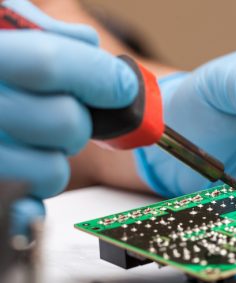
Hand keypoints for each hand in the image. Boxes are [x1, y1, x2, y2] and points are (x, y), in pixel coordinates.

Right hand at [0, 0, 137, 233]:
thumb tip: (87, 45)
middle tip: (66, 111)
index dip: (99, 76)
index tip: (123, 86)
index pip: (49, 64)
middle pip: (66, 122)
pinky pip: (29, 204)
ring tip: (36, 137)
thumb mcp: (4, 25)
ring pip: (53, 169)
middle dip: (81, 119)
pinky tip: (32, 169)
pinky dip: (38, 190)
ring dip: (57, 155)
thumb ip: (43, 32)